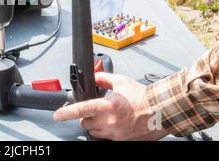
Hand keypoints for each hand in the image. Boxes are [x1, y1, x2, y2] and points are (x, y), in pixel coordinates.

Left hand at [53, 72, 169, 140]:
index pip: (81, 109)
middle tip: (96, 109)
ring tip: (108, 116)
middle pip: (85, 122)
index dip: (66, 113)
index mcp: (108, 106)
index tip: (57, 115)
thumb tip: (93, 77)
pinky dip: (105, 131)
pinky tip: (115, 123)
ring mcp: (115, 133)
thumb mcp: (121, 82)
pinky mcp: (121, 141)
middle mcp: (110, 121)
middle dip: (87, 115)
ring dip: (95, 124)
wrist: (161, 111)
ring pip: (93, 131)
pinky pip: (105, 137)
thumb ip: (103, 78)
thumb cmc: (143, 97)